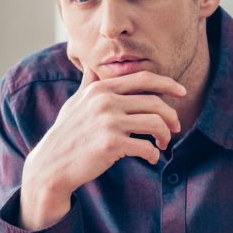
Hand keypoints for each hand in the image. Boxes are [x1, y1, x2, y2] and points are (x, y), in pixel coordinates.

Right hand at [19, 69, 184, 230]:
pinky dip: (153, 155)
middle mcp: (105, 101)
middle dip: (171, 116)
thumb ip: (88, 84)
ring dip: (165, 135)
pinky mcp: (111, 145)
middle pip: (154, 102)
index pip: (143, 79)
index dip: (167, 83)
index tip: (182, 91)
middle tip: (175, 128)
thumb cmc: (65, 135)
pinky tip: (150, 158)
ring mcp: (108, 122)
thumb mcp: (74, 104)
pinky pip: (145, 147)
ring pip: (155, 123)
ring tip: (162, 144)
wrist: (51, 165)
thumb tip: (93, 67)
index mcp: (100, 89)